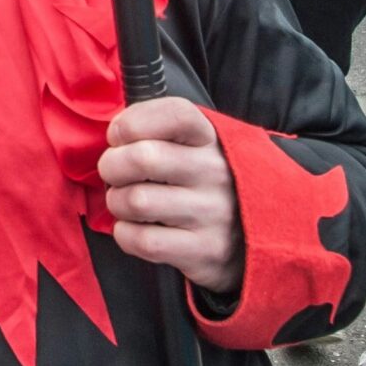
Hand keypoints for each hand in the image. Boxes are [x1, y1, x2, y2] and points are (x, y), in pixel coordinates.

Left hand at [99, 98, 242, 295]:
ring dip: (117, 202)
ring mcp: (213, 213)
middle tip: (113, 174)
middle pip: (144, 158)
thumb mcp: (196, 145)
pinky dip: (124, 234)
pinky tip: (133, 228)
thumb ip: (158, 129)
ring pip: (137, 201)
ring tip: (125, 203)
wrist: (254, 237)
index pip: (176, 114)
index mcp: (211, 139)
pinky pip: (143, 241)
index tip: (118, 136)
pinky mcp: (206, 251)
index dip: (134, 122)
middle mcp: (216, 172)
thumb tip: (115, 134)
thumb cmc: (204, 182)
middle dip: (111, 166)